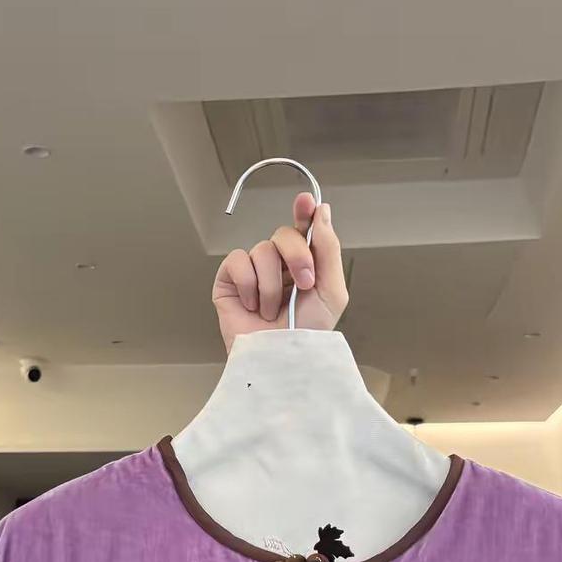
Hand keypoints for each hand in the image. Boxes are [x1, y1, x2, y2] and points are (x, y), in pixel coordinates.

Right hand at [212, 192, 347, 351]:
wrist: (281, 360)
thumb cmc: (307, 334)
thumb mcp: (331, 292)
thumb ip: (328, 248)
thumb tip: (322, 210)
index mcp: (305, 265)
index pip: (303, 230)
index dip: (304, 212)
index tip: (306, 202)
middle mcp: (279, 266)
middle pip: (283, 235)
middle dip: (298, 256)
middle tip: (304, 284)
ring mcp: (253, 272)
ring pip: (261, 250)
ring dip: (272, 284)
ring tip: (273, 311)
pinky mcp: (229, 281)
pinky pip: (237, 262)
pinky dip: (248, 284)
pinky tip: (252, 305)